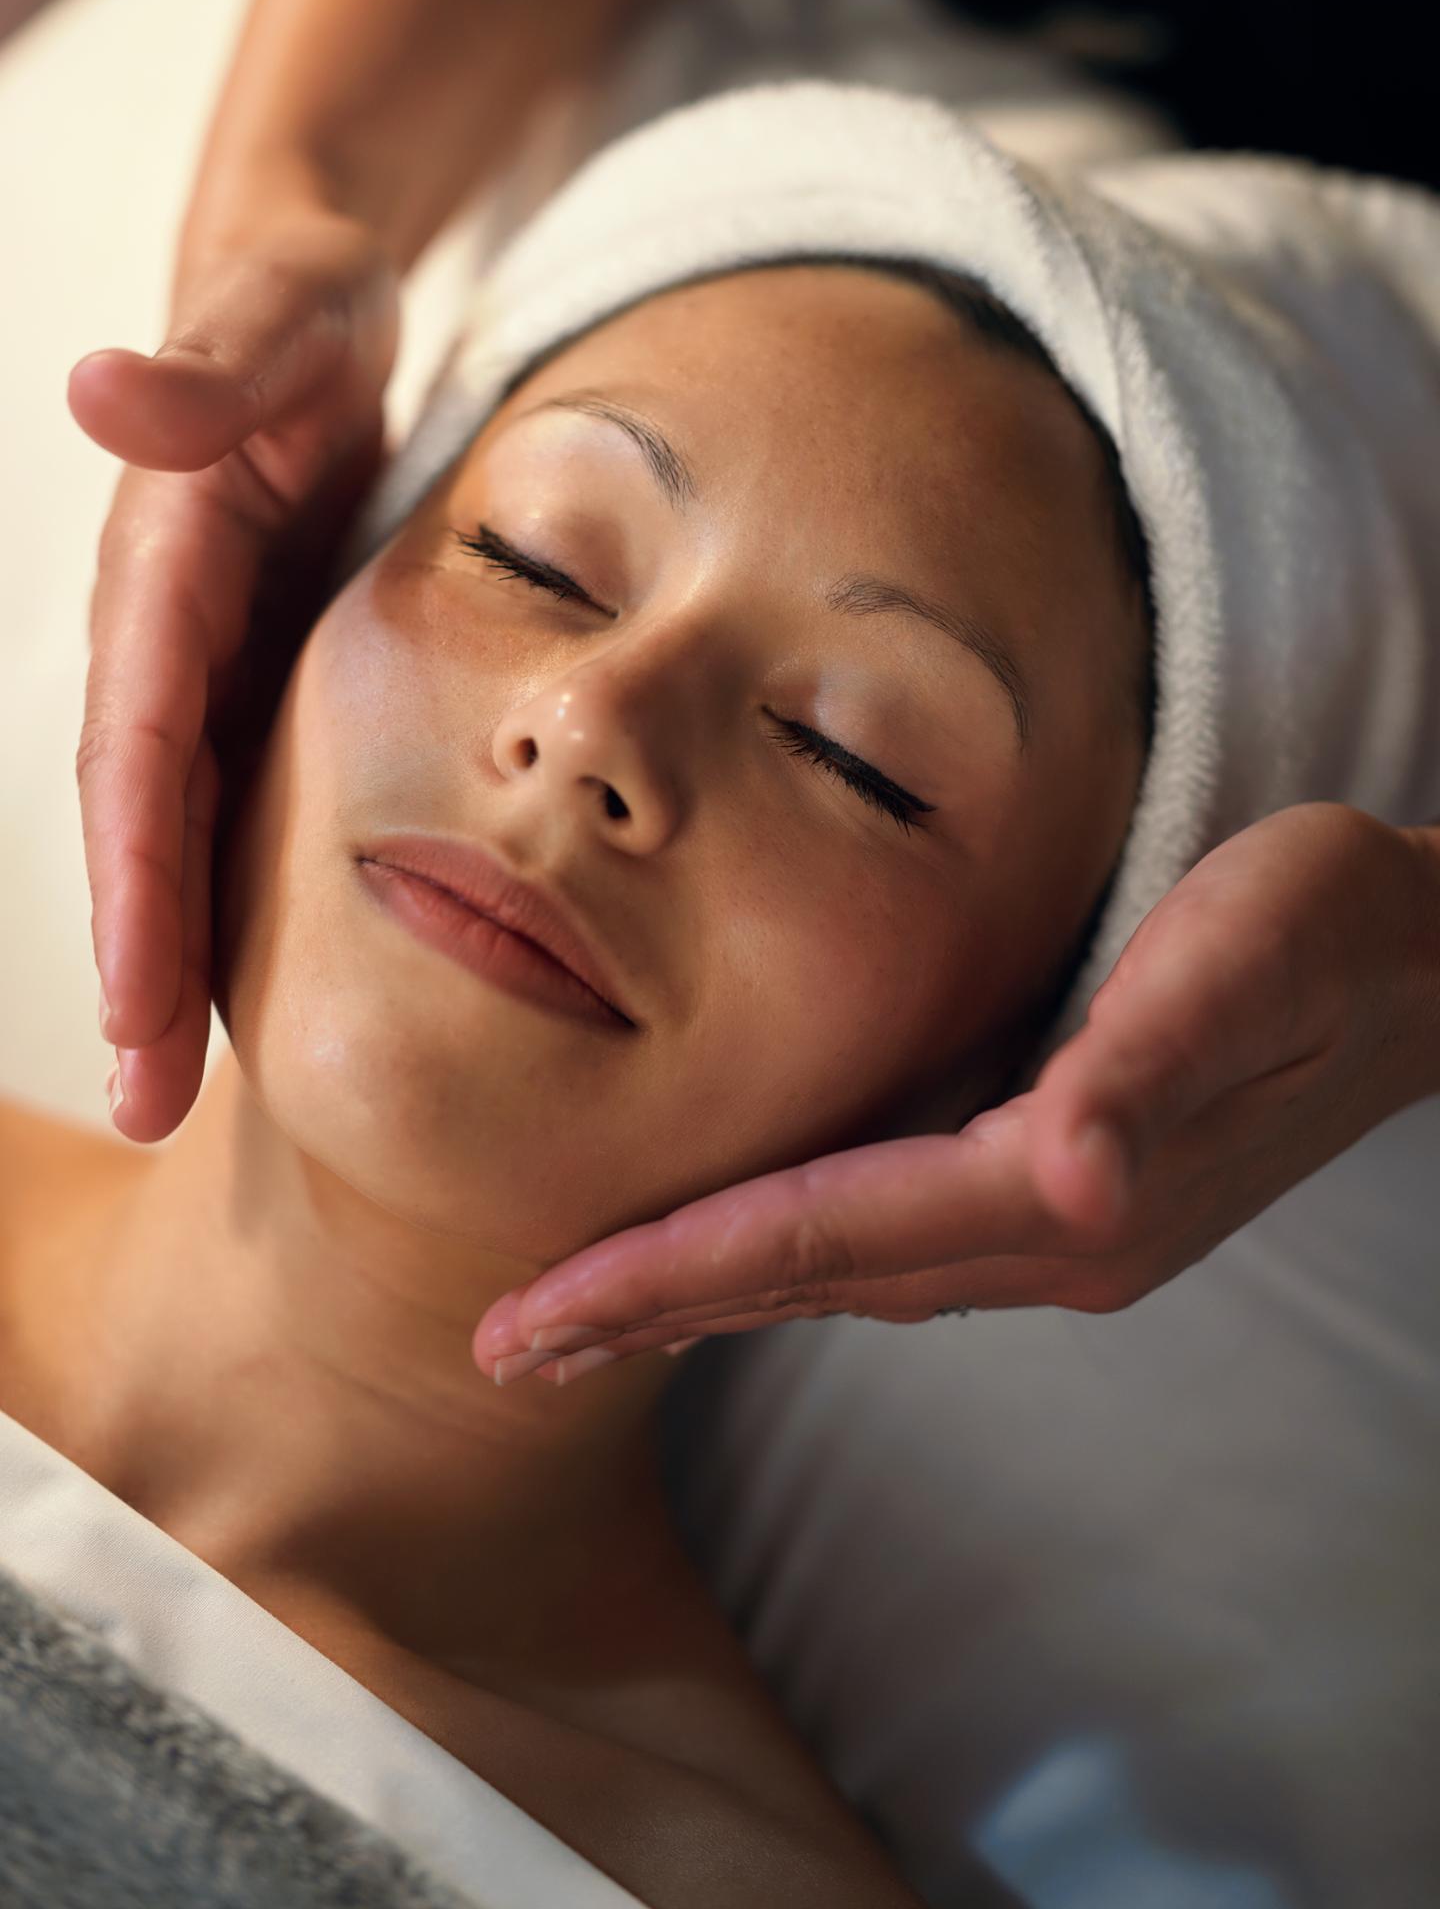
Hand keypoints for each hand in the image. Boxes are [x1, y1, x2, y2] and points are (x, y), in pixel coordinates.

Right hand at [71, 209, 398, 1141]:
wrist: (318, 298)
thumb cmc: (306, 297)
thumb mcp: (282, 309)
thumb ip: (208, 366)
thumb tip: (96, 390)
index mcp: (164, 571)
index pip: (138, 750)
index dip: (135, 880)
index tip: (142, 1005)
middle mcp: (165, 635)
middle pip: (143, 822)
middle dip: (141, 964)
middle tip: (149, 1107)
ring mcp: (205, 660)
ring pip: (182, 832)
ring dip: (171, 958)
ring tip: (172, 1095)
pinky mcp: (253, 670)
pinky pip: (234, 802)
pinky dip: (228, 897)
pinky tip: (250, 987)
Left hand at [472, 803, 1439, 1383]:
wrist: (1425, 961)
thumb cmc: (1329, 931)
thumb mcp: (1251, 962)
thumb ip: (1151, 1069)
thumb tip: (1072, 1176)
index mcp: (1065, 1190)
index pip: (822, 1240)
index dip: (670, 1277)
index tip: (532, 1320)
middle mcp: (1049, 1235)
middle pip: (806, 1280)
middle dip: (646, 1312)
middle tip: (501, 1347)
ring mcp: (1056, 1225)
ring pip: (837, 1272)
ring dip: (701, 1293)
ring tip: (583, 1315)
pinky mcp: (1061, 1188)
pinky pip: (883, 1239)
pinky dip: (780, 1254)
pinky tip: (737, 1248)